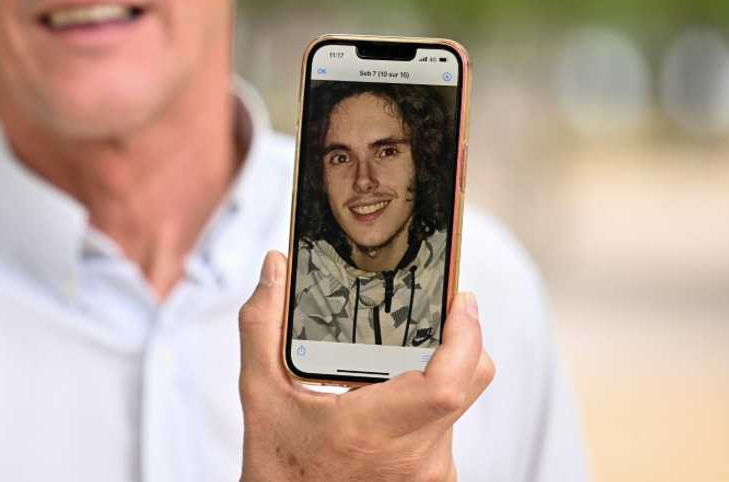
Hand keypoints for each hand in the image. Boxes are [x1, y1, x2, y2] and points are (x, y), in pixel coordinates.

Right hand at [238, 251, 493, 481]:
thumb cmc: (278, 472)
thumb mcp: (260, 394)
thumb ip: (263, 326)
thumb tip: (274, 267)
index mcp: (374, 430)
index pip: (448, 382)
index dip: (466, 337)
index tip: (460, 302)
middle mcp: (415, 457)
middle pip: (468, 383)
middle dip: (458, 341)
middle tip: (435, 312)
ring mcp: (430, 474)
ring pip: (460, 405)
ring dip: (438, 375)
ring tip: (397, 361)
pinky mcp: (435, 481)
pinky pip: (449, 430)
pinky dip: (430, 406)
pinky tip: (393, 399)